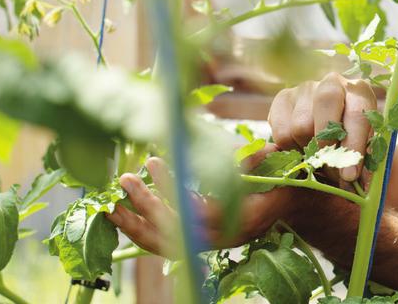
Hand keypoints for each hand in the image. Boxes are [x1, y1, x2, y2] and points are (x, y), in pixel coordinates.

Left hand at [106, 156, 293, 256]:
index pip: (199, 210)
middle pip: (176, 232)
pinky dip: (141, 233)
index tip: (154, 163)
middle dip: (146, 206)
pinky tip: (122, 217)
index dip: (173, 189)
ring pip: (166, 246)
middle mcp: (224, 238)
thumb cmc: (279, 178)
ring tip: (110, 208)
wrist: (287, 204)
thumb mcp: (274, 165)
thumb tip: (251, 151)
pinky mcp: (199, 244)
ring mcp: (210, 244)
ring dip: (134, 228)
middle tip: (125, 180)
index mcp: (243, 219)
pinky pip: (164, 246)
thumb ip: (256, 159)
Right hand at [269, 72, 377, 182]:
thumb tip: (353, 183)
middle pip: (325, 106)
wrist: (327, 126)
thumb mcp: (361, 147)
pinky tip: (301, 150)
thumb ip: (359, 162)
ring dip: (308, 152)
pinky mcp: (282, 98)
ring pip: (300, 125)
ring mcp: (305, 88)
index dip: (353, 147)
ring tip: (317, 160)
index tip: (349, 175)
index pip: (357, 115)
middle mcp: (332, 83)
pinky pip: (281, 132)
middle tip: (328, 169)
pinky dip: (290, 150)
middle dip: (326, 144)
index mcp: (360, 92)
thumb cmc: (349, 138)